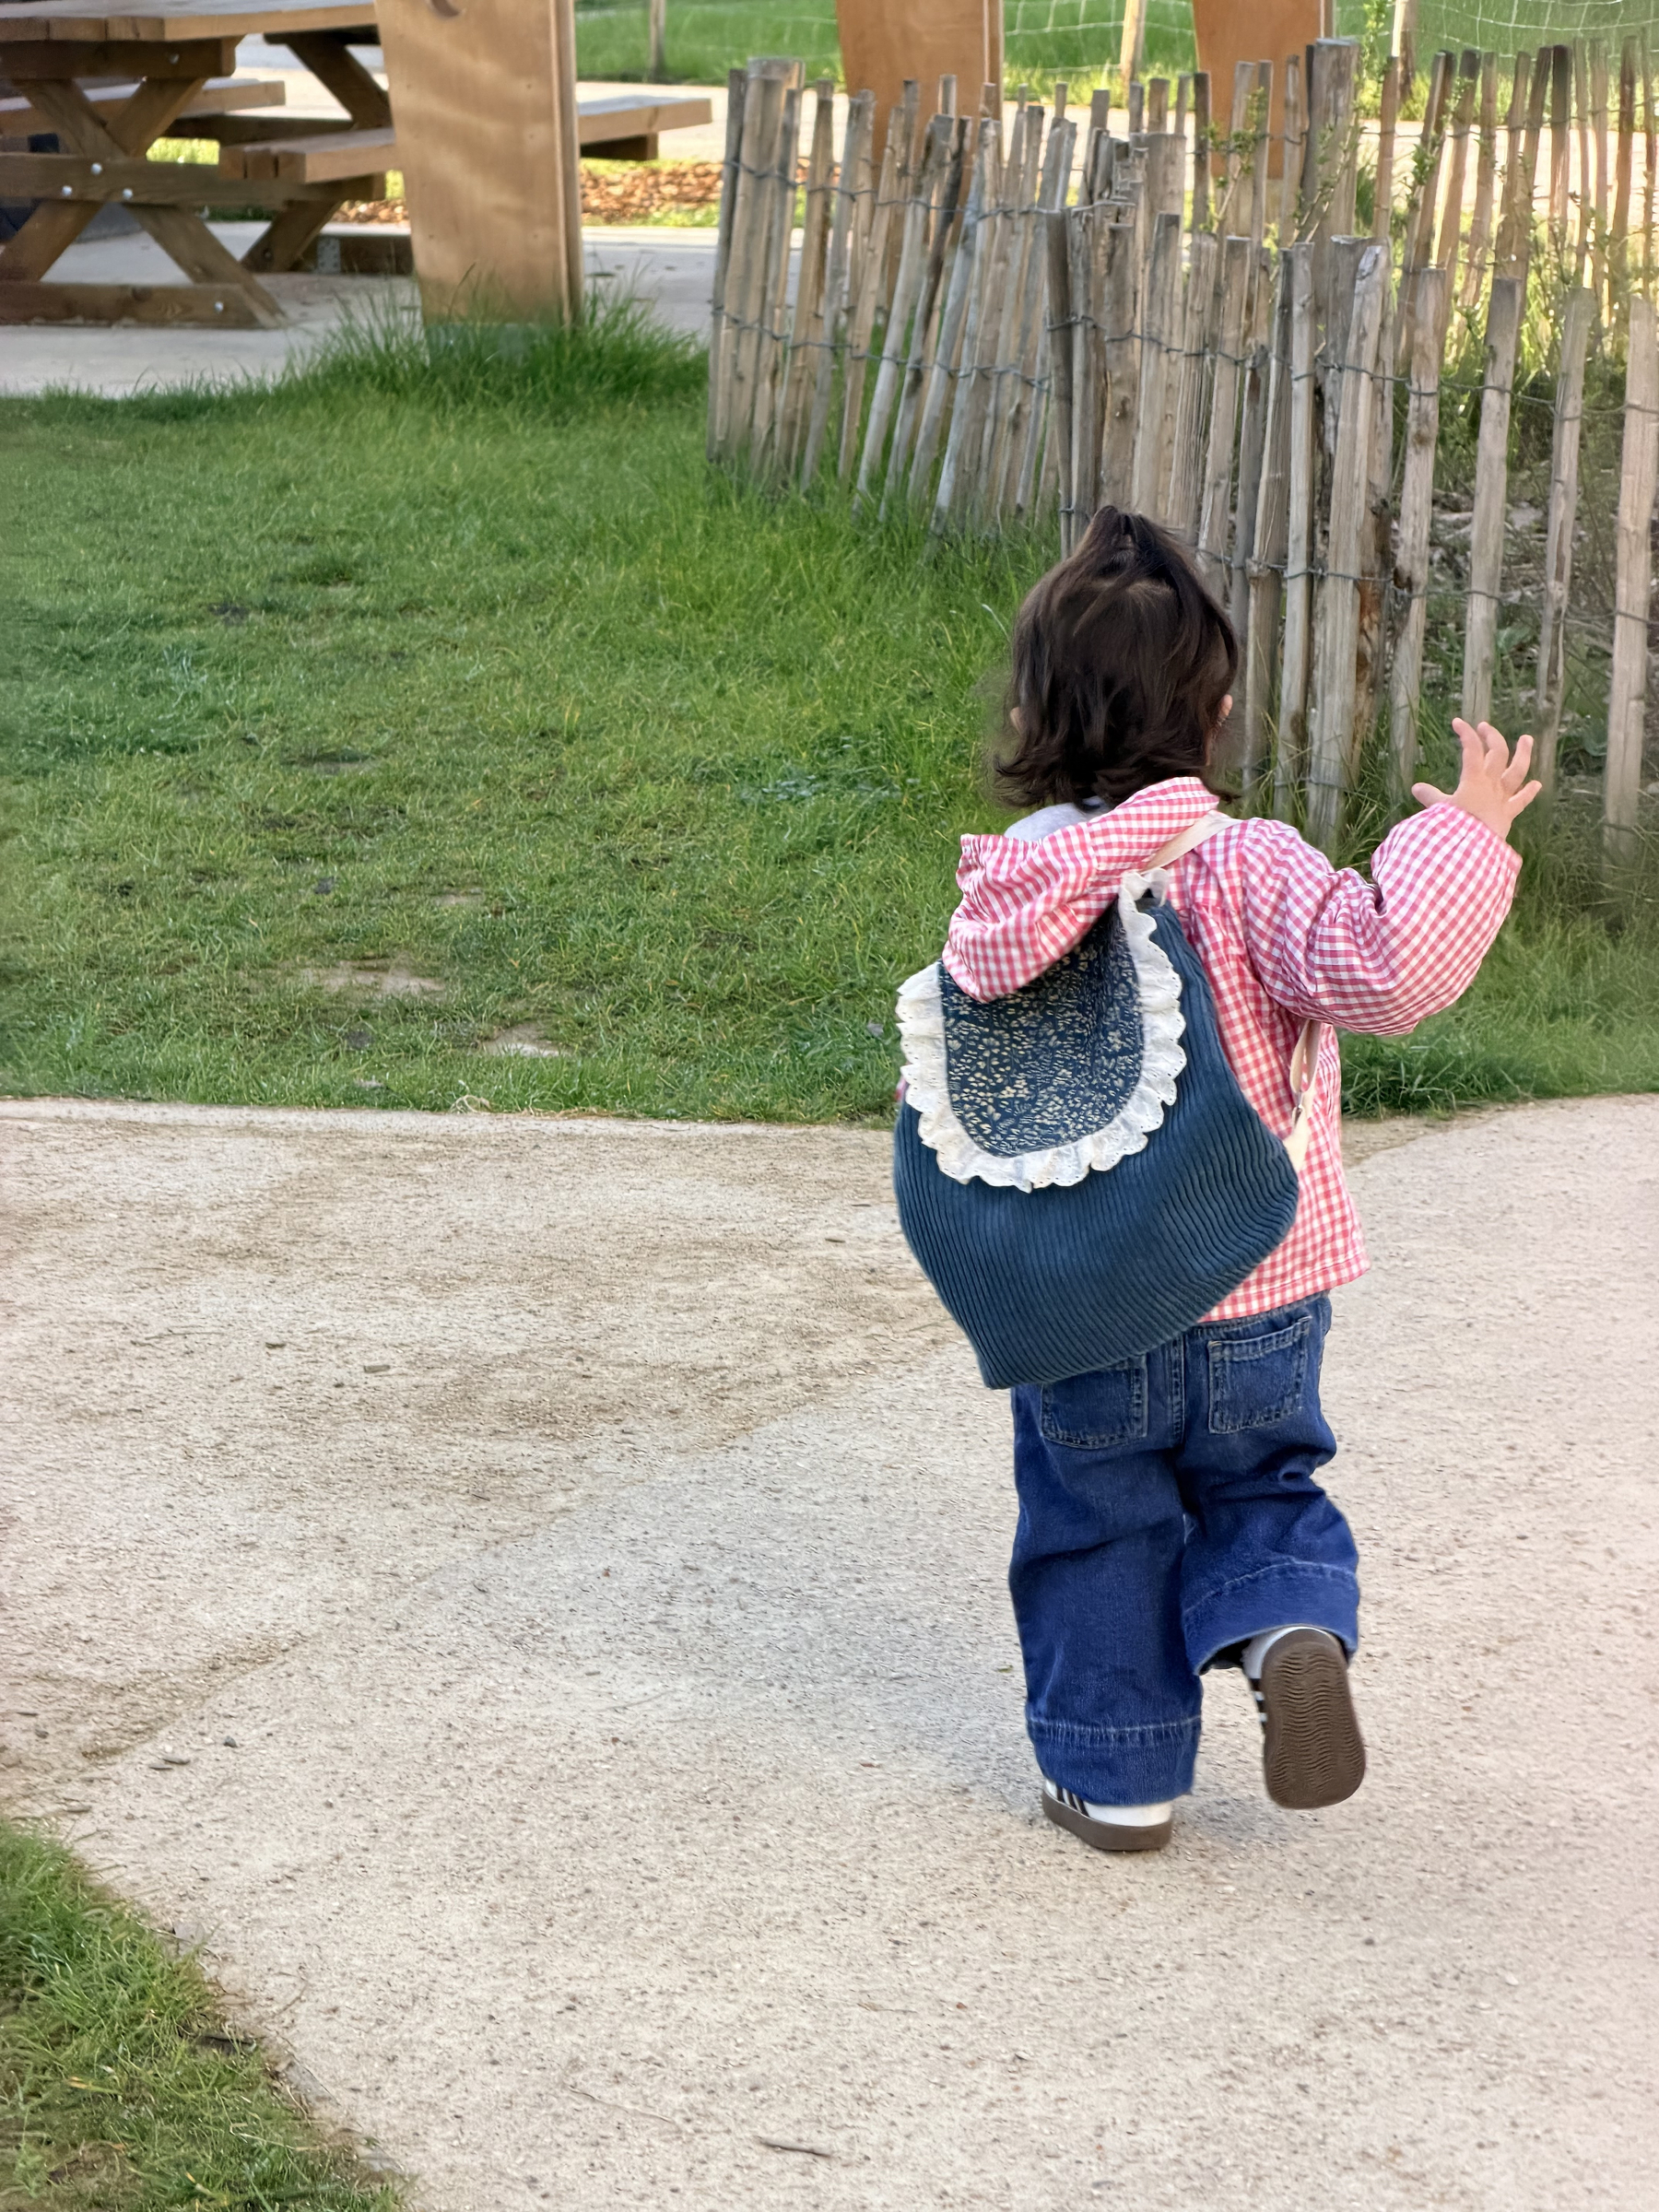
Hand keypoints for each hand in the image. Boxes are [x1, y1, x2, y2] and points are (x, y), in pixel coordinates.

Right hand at [1412, 719, 1541, 843]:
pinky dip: (1529, 792)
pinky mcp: (1508, 814)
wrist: (1473, 850)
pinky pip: (1521, 801)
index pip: (1471, 750)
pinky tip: (1537, 784)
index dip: (1465, 733)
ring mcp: (1502, 798)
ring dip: (1523, 754)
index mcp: (1473, 780)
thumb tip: (1416, 788)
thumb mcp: (1438, 811)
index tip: (1457, 722)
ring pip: (1517, 771)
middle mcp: (1491, 785)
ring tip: (1526, 739)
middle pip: (1497, 753)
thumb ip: (1430, 797)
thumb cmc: (1454, 829)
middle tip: (1485, 727)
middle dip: (1491, 736)